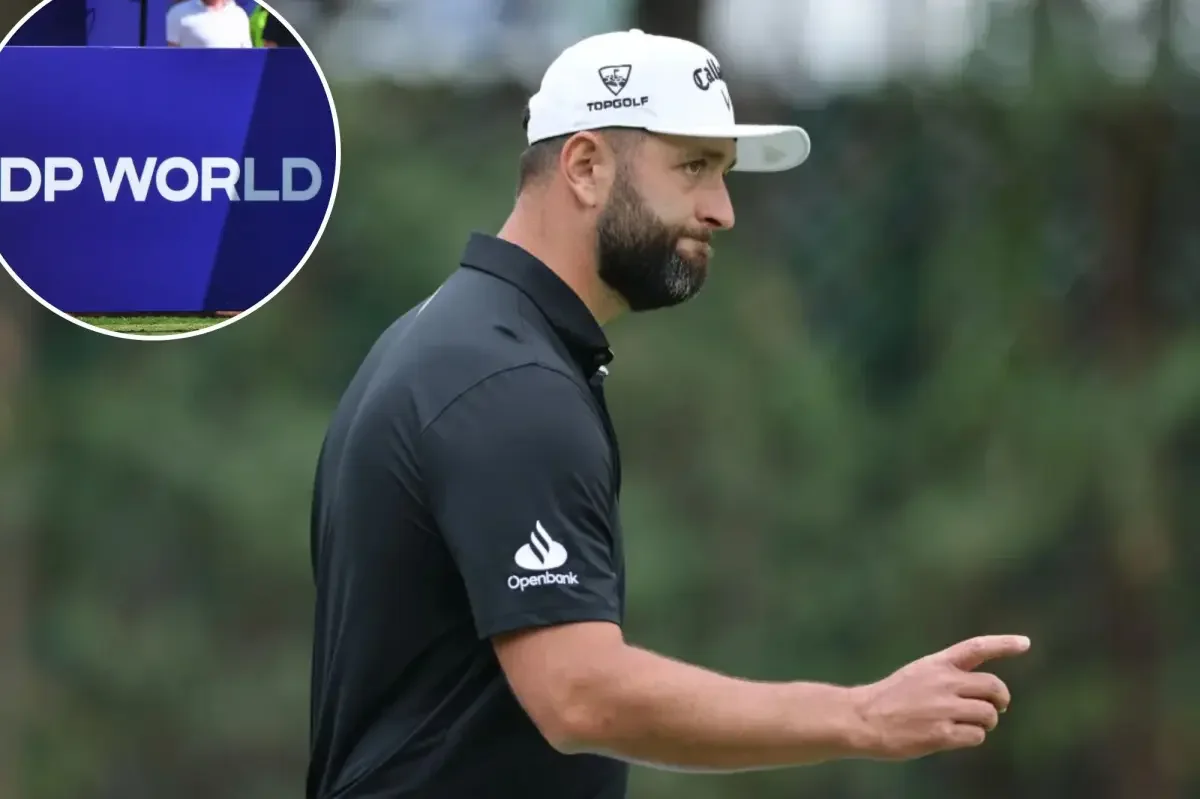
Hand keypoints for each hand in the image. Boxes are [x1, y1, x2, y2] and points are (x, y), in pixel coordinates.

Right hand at [850, 635, 1030, 759]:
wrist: (862, 719)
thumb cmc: (890, 699)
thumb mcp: (918, 674)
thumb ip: (948, 676)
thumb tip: (984, 693)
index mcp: (936, 664)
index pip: (976, 648)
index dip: (1003, 644)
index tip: (1025, 643)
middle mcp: (943, 682)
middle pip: (994, 687)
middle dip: (1001, 700)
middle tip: (997, 707)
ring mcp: (942, 708)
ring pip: (989, 714)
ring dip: (985, 722)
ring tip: (970, 724)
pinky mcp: (941, 734)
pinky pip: (976, 736)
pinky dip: (972, 737)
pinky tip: (954, 736)